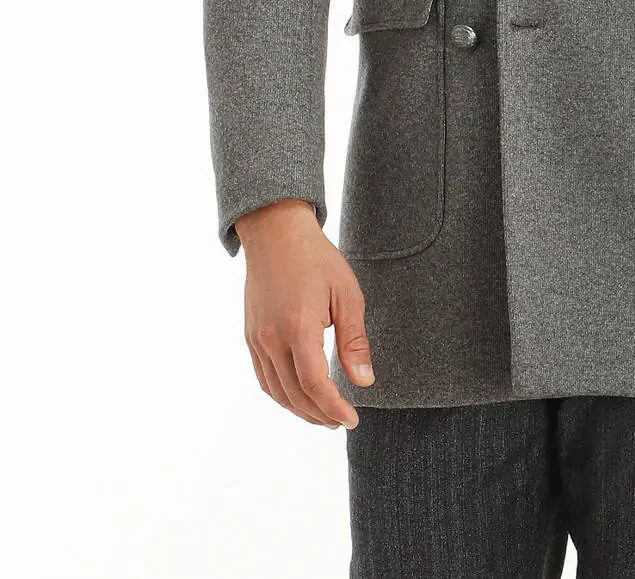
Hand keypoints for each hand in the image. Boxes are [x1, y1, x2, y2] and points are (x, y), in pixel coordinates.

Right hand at [235, 198, 374, 428]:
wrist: (276, 232)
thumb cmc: (316, 258)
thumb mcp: (347, 294)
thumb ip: (354, 341)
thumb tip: (364, 381)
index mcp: (298, 327)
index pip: (315, 385)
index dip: (334, 408)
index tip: (352, 419)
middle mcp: (272, 338)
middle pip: (294, 395)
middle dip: (319, 414)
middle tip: (342, 420)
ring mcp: (256, 339)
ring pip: (276, 391)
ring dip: (299, 409)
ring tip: (323, 414)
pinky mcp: (250, 336)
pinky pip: (263, 377)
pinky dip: (281, 394)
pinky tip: (298, 396)